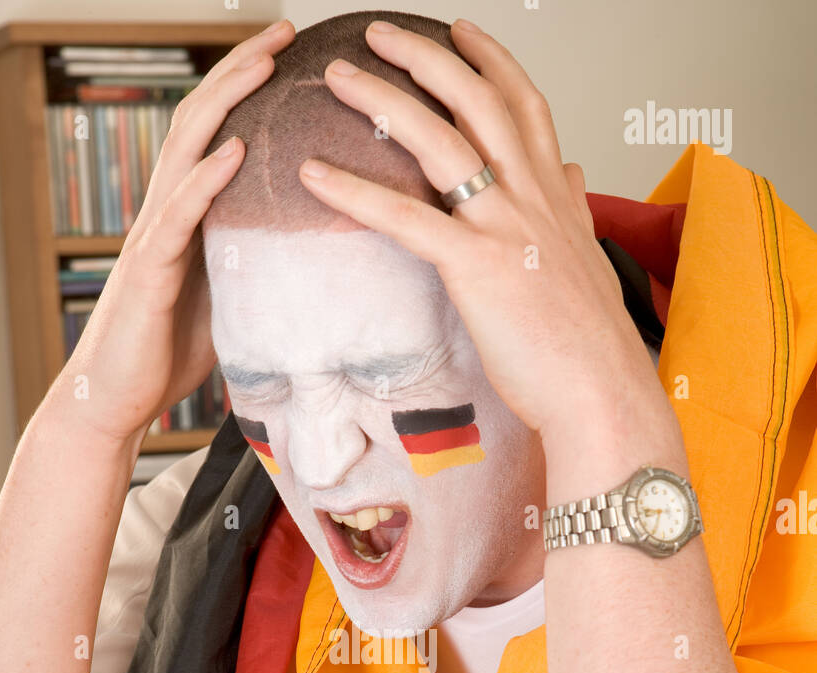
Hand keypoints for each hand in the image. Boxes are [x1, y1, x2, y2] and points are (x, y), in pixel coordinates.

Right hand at [52, 21, 295, 446]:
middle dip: (243, 70)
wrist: (119, 399)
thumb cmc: (170, 354)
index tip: (293, 54)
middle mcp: (168, 212)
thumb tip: (314, 266)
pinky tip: (233, 149)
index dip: (251, 90)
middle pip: (204, 120)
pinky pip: (179, 214)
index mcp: (190, 217)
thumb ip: (256, 269)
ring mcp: (155, 235)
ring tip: (265, 63)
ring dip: (227, 101)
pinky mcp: (150, 270)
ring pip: (189, 150)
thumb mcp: (230, 301)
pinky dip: (206, 178)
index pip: (220, 134)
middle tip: (287, 31)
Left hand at [297, 18, 675, 452]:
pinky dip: (354, 191)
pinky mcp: (475, 267)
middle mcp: (532, 197)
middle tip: (379, 33)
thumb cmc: (589, 345)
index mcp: (557, 195)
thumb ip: (575, 211)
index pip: (525, 104)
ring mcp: (505, 227)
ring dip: (383, 97)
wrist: (602, 392)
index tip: (460, 33)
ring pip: (438, 139)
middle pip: (476, 99)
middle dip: (425, 56)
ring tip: (339, 75)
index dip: (490, 60)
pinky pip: (404, 217)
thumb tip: (574, 174)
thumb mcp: (589, 261)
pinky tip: (315, 175)